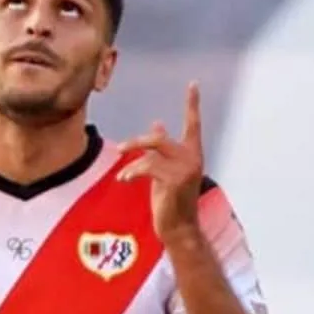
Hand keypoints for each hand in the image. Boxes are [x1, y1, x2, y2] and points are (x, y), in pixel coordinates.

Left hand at [116, 82, 205, 240]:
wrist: (179, 228)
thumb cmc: (172, 201)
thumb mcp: (165, 171)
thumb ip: (162, 150)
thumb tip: (157, 124)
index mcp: (193, 154)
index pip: (193, 124)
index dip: (192, 104)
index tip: (193, 84)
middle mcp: (192, 158)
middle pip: (160, 139)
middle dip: (137, 142)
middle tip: (120, 149)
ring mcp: (185, 168)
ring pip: (151, 153)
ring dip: (132, 164)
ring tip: (123, 177)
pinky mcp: (175, 179)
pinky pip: (147, 166)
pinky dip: (133, 172)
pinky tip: (125, 181)